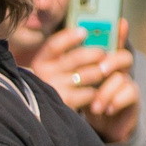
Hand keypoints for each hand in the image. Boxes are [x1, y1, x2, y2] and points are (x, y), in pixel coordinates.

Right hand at [28, 20, 138, 144]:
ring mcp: (54, 89)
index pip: (54, 45)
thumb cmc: (55, 84)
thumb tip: (90, 29)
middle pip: (77, 58)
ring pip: (87, 74)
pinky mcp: (65, 103)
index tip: (84, 32)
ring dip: (100, 73)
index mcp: (40, 62)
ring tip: (104, 72)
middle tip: (105, 54)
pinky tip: (95, 91)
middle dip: (96, 54)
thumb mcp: (55, 67)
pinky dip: (96, 91)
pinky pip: (90, 92)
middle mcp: (44, 74)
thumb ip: (67, 50)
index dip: (70, 37)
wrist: (44, 115)